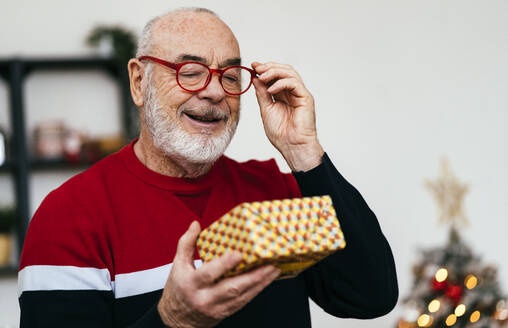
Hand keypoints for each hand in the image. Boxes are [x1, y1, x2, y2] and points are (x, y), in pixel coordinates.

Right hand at [157, 221, 280, 327]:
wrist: (177, 319)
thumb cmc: (179, 289)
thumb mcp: (178, 265)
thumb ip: (186, 243)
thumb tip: (196, 224)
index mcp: (192, 284)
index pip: (209, 273)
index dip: (224, 264)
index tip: (239, 254)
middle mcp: (205, 298)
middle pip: (232, 288)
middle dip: (254, 276)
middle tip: (270, 263)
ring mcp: (217, 307)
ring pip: (243, 296)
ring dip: (261, 282)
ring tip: (274, 269)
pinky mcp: (226, 312)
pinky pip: (245, 301)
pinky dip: (257, 289)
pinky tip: (267, 279)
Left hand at [251, 61, 323, 171]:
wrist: (292, 146)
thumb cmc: (281, 133)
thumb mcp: (266, 109)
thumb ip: (262, 94)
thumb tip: (256, 79)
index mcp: (283, 95)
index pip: (275, 76)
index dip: (265, 69)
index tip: (253, 66)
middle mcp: (292, 92)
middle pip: (284, 70)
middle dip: (269, 67)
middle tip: (257, 67)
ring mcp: (300, 94)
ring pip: (290, 73)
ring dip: (275, 71)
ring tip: (263, 76)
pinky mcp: (306, 98)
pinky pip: (294, 83)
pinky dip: (281, 83)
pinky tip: (271, 89)